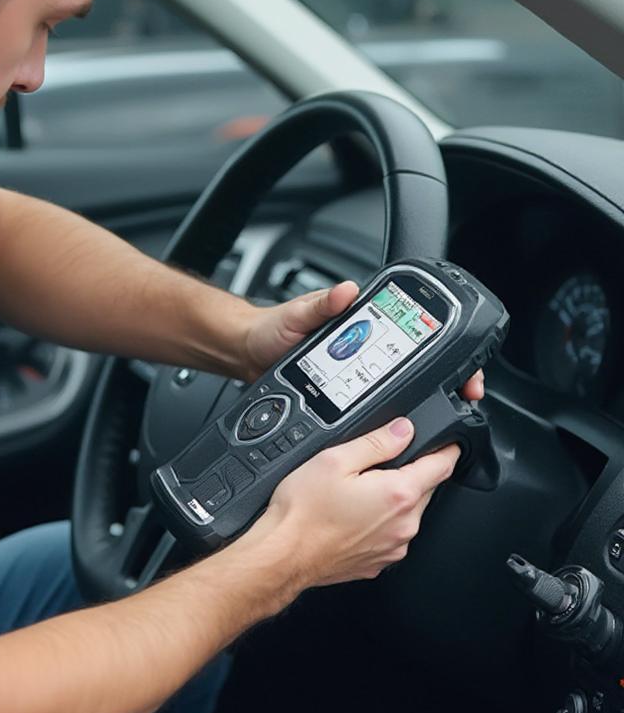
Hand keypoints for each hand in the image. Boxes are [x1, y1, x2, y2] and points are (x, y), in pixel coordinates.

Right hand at [241, 417, 458, 596]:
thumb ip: (376, 441)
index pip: (442, 466)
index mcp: (398, 494)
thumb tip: (404, 430)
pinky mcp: (378, 562)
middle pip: (425, 489)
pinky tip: (350, 517)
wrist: (282, 554)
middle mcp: (403, 525)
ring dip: (393, 500)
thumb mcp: (335, 459)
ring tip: (355, 493)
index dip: (446, 449)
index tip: (447, 442)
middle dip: (411, 473)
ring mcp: (392, 547)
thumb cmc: (302, 512)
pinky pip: (390, 535)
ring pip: (407, 513)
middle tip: (375, 466)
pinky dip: (379, 523)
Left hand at [242, 282, 484, 400]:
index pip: (411, 328)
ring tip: (447, 406)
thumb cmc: (273, 329)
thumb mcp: (299, 313)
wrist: (248, 357)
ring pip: (402, 384)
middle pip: (416, 361)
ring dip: (425, 395)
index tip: (460, 357)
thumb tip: (346, 291)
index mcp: (360, 322)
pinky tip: (405, 421)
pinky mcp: (345, 393)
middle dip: (446, 374)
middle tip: (463, 389)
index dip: (440, 341)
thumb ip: (323, 304)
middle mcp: (365, 347)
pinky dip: (393, 411)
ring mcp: (358, 371)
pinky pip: (376, 401)